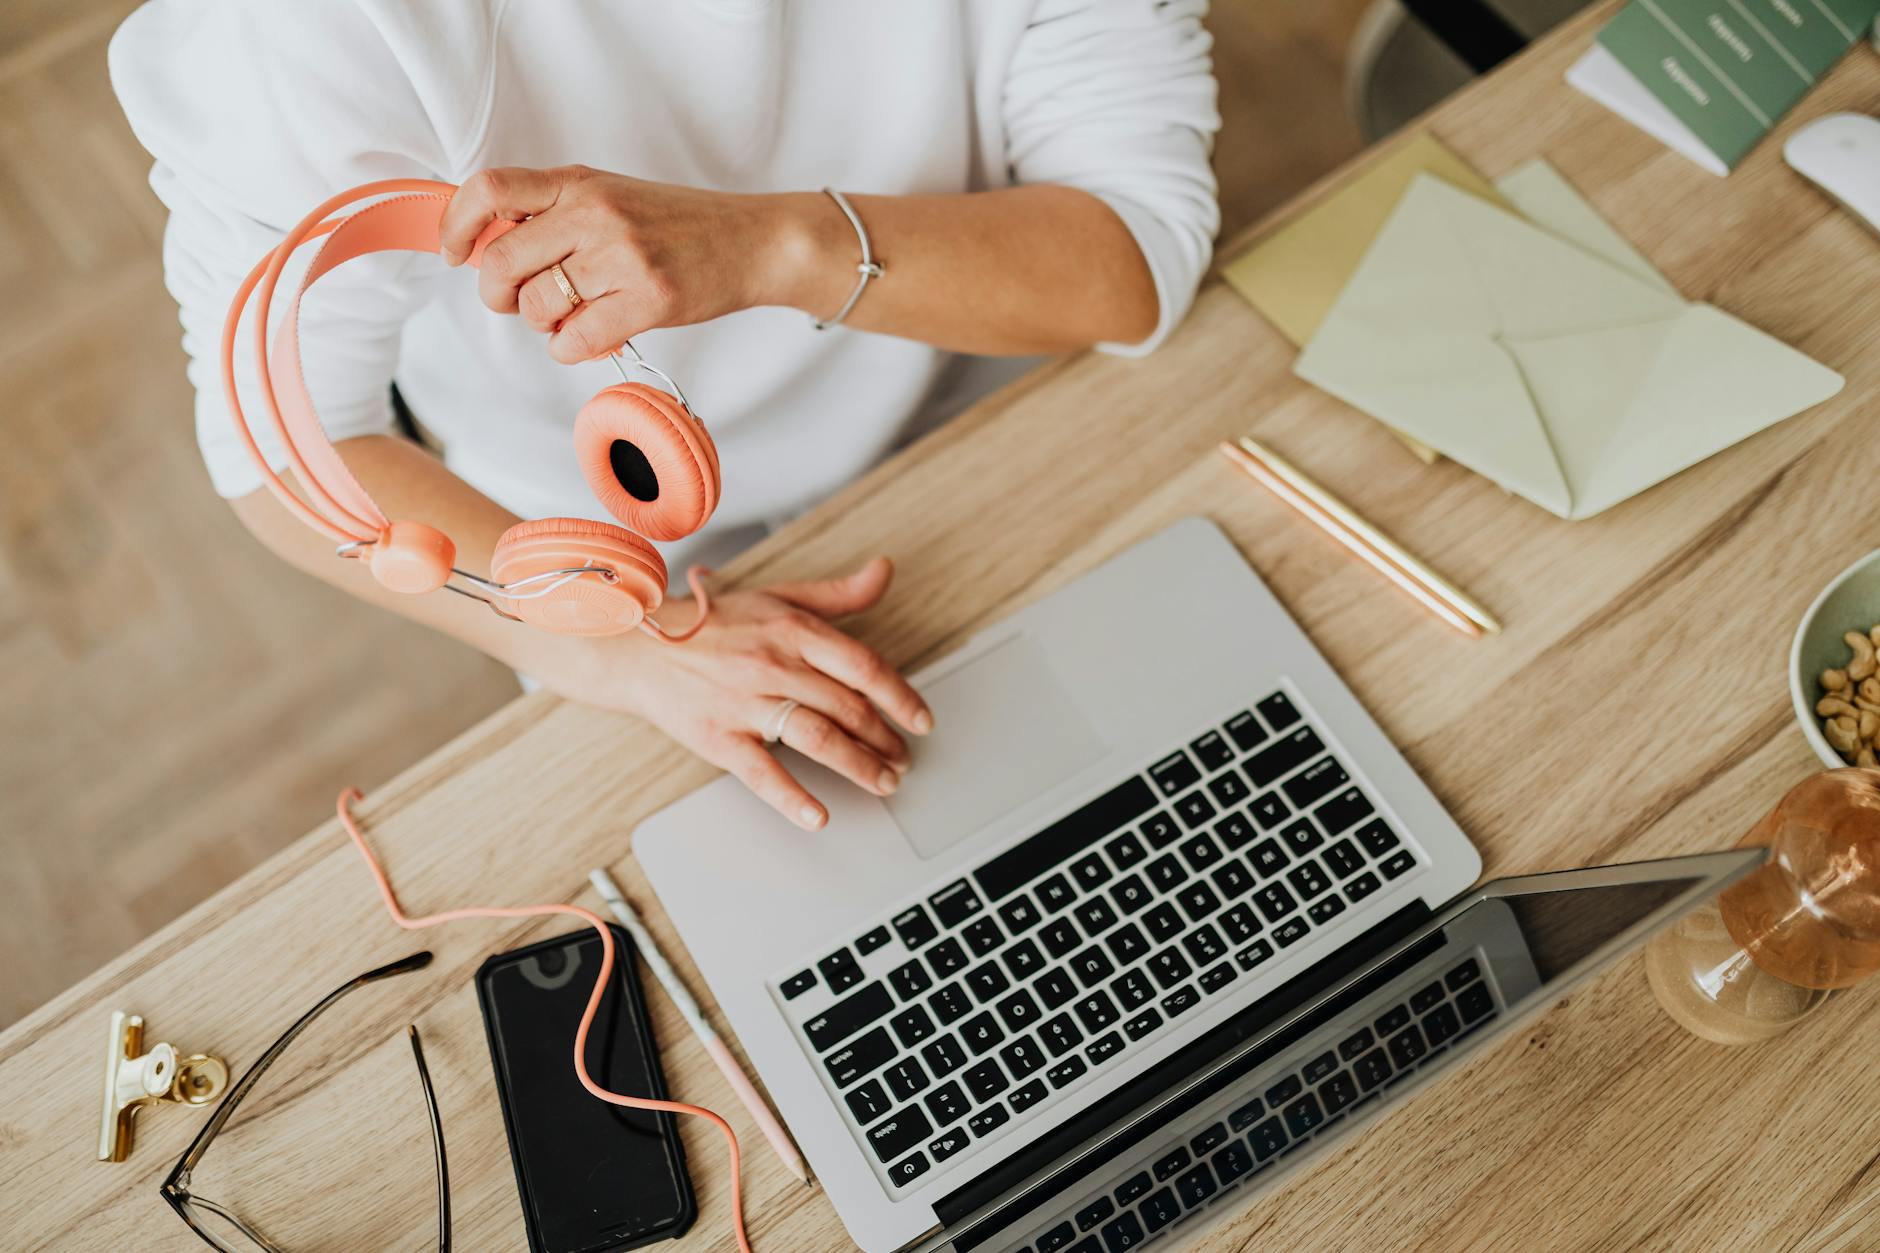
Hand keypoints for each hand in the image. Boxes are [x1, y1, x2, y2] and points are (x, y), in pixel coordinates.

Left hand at [438, 164, 814, 363]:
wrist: (750, 241)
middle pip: (502, 261)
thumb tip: (488, 250)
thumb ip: (555, 214)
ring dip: (542, 326)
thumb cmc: (678, 225)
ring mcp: (622, 256)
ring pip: (538, 307)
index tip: (454, 253)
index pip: (491, 190)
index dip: (456, 225)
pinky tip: (587, 339)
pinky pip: (576, 340)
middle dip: (496, 294)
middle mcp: (595, 213)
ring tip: (569, 318)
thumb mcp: (610, 197)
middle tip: (516, 302)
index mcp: (579, 182)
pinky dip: (570, 350)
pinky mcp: (648, 299)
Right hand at [529, 557, 931, 829]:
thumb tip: (884, 570)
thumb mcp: (779, 596)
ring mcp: (745, 703)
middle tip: (903, 760)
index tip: (921, 720)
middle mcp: (773, 665)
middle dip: (885, 739)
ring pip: (817, 738)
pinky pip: (762, 772)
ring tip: (884, 783)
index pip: (863, 665)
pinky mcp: (719, 738)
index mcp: (793, 629)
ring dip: (859, 766)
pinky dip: (793, 798)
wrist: (639, 647)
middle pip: (847, 707)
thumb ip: (838, 593)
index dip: (901, 696)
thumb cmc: (715, 623)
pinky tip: (819, 816)